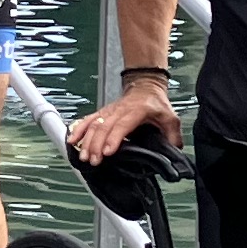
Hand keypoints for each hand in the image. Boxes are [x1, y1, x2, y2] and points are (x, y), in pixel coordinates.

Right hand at [65, 78, 181, 165]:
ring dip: (86, 141)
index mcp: (137, 111)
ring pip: (93, 124)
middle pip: (103, 127)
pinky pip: (87, 120)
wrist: (146, 87)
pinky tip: (72, 141)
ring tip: (83, 156)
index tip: (108, 152)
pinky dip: (78, 130)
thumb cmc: (156, 104)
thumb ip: (173, 135)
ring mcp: (109, 111)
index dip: (114, 138)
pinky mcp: (102, 113)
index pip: (123, 125)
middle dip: (96, 145)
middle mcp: (120, 110)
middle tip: (93, 161)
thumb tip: (174, 151)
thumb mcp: (171, 118)